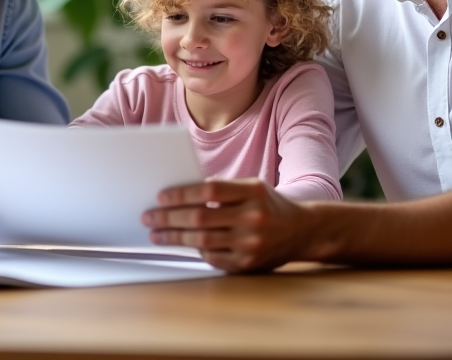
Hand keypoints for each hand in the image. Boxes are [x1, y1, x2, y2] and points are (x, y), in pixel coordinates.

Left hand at [142, 178, 313, 272]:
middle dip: (169, 218)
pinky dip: (196, 251)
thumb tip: (178, 196)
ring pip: (202, 241)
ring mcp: (251, 244)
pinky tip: (183, 244)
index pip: (209, 190)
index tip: (161, 197)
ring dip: (174, 237)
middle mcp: (253, 217)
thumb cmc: (268, 205)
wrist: (302, 231)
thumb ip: (222, 190)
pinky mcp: (248, 265)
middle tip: (149, 217)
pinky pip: (212, 258)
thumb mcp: (251, 188)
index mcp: (253, 192)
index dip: (181, 194)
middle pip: (201, 217)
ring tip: (156, 234)